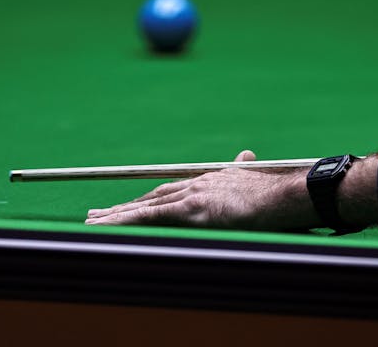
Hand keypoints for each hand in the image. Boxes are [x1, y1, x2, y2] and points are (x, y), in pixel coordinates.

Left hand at [85, 150, 318, 229]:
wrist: (285, 194)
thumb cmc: (276, 191)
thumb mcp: (254, 176)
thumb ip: (244, 168)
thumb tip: (246, 154)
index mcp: (205, 181)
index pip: (166, 192)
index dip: (144, 200)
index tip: (126, 205)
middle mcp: (191, 185)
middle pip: (148, 198)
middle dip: (122, 207)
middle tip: (96, 213)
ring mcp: (189, 196)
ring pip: (143, 206)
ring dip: (116, 214)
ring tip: (92, 221)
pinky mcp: (190, 209)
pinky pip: (150, 215)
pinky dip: (126, 219)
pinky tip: (108, 224)